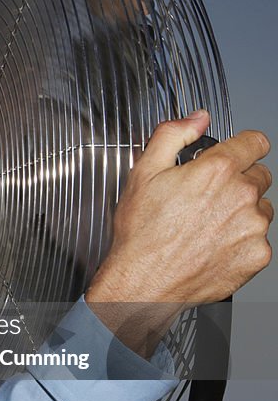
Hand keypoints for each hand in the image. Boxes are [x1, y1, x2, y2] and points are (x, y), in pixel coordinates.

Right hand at [86, 111, 272, 355]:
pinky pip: (258, 240)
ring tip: (206, 226)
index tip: (232, 157)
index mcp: (217, 171)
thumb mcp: (143, 173)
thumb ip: (172, 135)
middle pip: (259, 176)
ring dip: (241, 212)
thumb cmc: (140, 233)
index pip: (255, 143)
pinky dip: (240, 241)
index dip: (240, 147)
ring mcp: (253, 228)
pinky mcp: (257, 255)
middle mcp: (242, 196)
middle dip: (237, 181)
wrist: (143, 283)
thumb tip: (198, 118)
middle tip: (206, 199)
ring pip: (260, 209)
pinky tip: (212, 246)